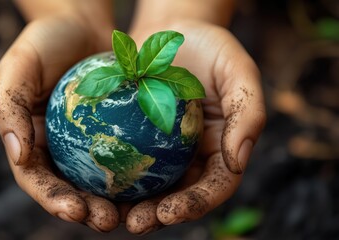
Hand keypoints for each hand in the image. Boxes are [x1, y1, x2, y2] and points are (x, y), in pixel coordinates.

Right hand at [0, 14, 120, 231]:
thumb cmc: (45, 41)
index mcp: (29, 138)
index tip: (74, 209)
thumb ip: (9, 108)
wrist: (80, 22)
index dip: (52, 199)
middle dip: (86, 211)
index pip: (35, 178)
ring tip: (132, 214)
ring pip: (98, 180)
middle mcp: (57, 146)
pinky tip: (152, 182)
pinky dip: (134, 172)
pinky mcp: (113, 132)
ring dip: (113, 201)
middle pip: (69, 188)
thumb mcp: (18, 66)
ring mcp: (85, 141)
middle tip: (108, 220)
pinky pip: (123, 155)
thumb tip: (18, 154)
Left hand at [125, 20, 265, 233]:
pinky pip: (124, 160)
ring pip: (148, 186)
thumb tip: (238, 161)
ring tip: (108, 214)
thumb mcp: (238, 71)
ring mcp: (164, 150)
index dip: (194, 205)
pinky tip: (91, 182)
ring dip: (130, 205)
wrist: (173, 31)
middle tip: (135, 223)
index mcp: (221, 148)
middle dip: (158, 216)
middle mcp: (193, 156)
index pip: (213, 186)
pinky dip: (111, 175)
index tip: (169, 212)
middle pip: (178, 195)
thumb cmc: (211, 47)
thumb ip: (248, 113)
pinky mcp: (137, 138)